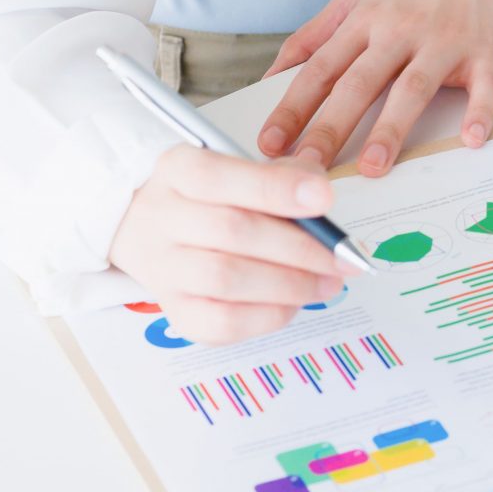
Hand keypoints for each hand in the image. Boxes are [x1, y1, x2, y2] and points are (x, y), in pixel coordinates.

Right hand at [109, 148, 351, 344]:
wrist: (150, 231)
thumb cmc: (211, 199)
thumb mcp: (239, 170)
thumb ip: (280, 177)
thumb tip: (319, 197)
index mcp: (177, 170)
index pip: (218, 176)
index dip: (275, 189)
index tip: (325, 199)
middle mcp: (161, 217)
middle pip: (231, 231)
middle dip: (299, 247)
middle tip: (342, 258)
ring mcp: (162, 268)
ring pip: (226, 279)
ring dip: (289, 284)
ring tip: (328, 283)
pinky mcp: (174, 311)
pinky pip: (222, 321)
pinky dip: (267, 314)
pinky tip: (294, 303)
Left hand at [258, 0, 492, 175]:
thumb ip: (317, 34)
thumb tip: (273, 75)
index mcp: (367, 20)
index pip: (320, 70)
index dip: (293, 108)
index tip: (270, 144)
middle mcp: (401, 31)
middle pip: (358, 84)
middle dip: (329, 129)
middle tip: (306, 169)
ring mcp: (445, 42)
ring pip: (412, 89)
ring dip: (391, 129)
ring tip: (372, 168)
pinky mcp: (488, 52)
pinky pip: (483, 87)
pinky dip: (478, 112)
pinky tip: (470, 139)